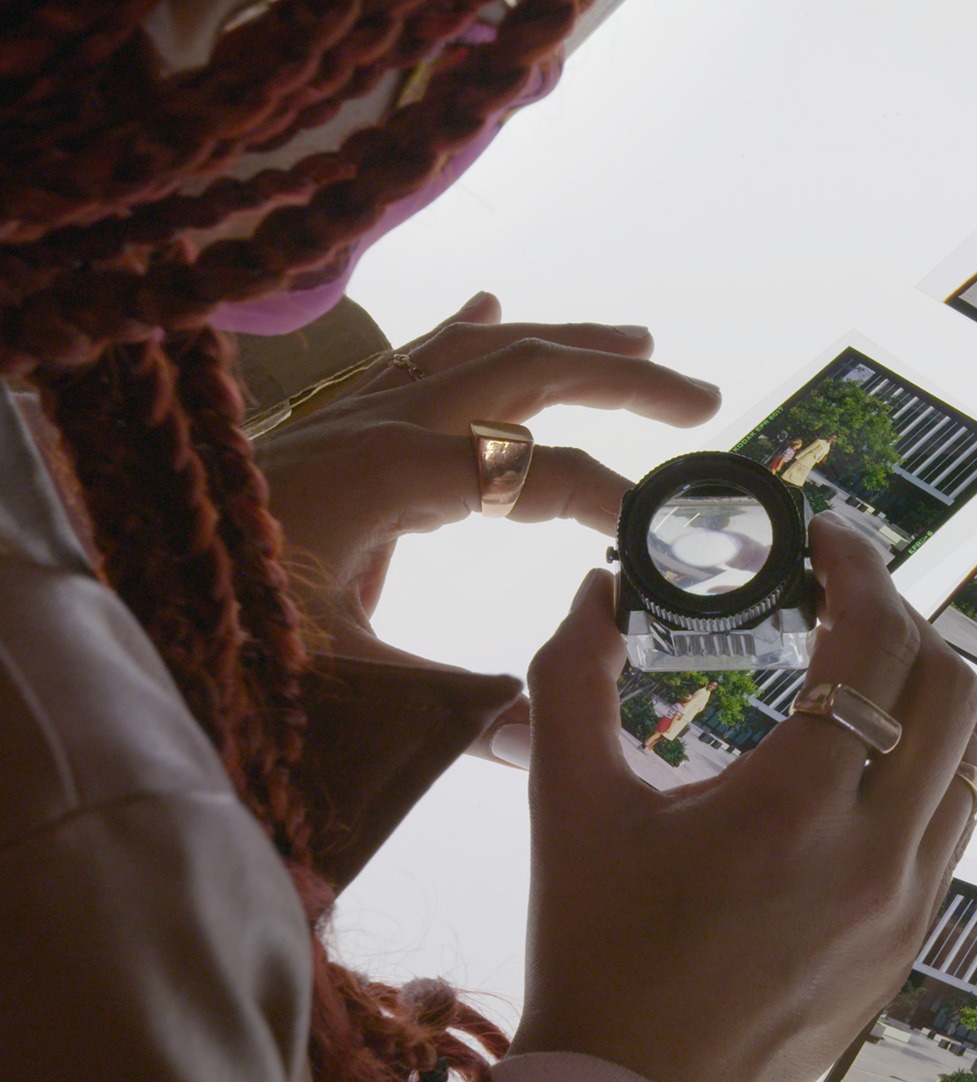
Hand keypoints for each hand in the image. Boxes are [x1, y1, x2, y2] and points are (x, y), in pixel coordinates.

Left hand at [257, 291, 720, 736]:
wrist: (133, 582)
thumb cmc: (221, 633)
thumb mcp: (337, 681)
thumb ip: (444, 709)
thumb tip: (541, 744)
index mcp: (393, 474)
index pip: (534, 468)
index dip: (609, 495)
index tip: (665, 536)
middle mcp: (381, 422)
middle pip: (524, 369)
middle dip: (621, 376)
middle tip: (702, 397)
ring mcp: (353, 413)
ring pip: (478, 349)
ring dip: (563, 341)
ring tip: (637, 342)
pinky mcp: (333, 425)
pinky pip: (415, 355)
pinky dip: (465, 329)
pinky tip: (489, 301)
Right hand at [511, 512, 976, 1081]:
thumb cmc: (592, 947)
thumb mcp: (566, 801)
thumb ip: (571, 676)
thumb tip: (594, 590)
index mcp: (789, 809)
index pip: (872, 645)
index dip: (856, 568)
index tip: (821, 538)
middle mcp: (873, 854)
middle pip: (939, 682)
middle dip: (893, 610)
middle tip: (834, 586)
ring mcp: (904, 903)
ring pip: (968, 751)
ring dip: (931, 672)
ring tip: (878, 638)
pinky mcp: (907, 939)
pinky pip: (963, 819)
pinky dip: (965, 751)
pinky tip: (971, 717)